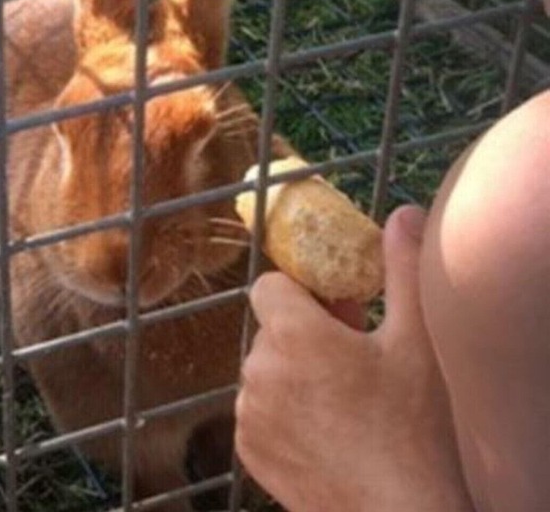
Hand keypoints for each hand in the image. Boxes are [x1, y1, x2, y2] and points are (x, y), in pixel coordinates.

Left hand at [235, 206, 472, 511]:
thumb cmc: (412, 430)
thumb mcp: (417, 343)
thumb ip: (402, 272)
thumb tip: (402, 214)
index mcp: (292, 335)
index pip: (269, 286)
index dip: (303, 294)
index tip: (339, 313)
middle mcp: (257, 371)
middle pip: (271, 331)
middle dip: (304, 336)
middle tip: (354, 358)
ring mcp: (247, 414)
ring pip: (264, 374)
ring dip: (293, 377)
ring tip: (345, 402)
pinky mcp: (247, 450)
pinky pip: (258, 413)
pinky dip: (284, 415)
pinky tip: (327, 432)